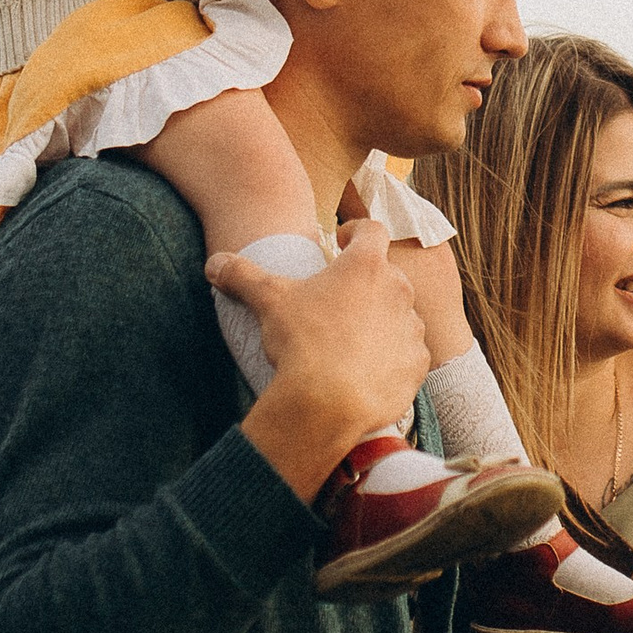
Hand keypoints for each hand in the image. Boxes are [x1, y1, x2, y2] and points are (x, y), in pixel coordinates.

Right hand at [212, 224, 428, 497]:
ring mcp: (411, 328)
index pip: (372, 230)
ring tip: (351, 341)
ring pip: (399, 315)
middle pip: (386, 275)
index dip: (357, 231)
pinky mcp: (417, 364)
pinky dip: (391, 357)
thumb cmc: (302, 343)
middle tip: (338, 301)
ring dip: (381, 321)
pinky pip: (407, 353)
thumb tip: (214, 263)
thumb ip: (241, 276)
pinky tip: (366, 369)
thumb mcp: (268, 301)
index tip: (342, 242)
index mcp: (366, 266)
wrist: (330, 403)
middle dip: (366, 283)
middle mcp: (398, 290)